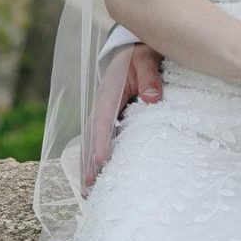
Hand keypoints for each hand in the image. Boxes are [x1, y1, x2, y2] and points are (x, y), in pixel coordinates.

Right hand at [83, 45, 162, 188]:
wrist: (134, 48)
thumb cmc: (141, 55)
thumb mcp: (147, 59)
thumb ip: (150, 77)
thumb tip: (152, 99)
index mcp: (109, 92)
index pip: (102, 121)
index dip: (101, 142)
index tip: (101, 162)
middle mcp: (102, 105)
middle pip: (91, 137)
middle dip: (88, 163)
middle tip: (88, 188)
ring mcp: (103, 113)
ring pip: (92, 142)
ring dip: (88, 165)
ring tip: (87, 191)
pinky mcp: (108, 118)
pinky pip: (99, 140)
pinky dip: (94, 158)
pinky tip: (96, 176)